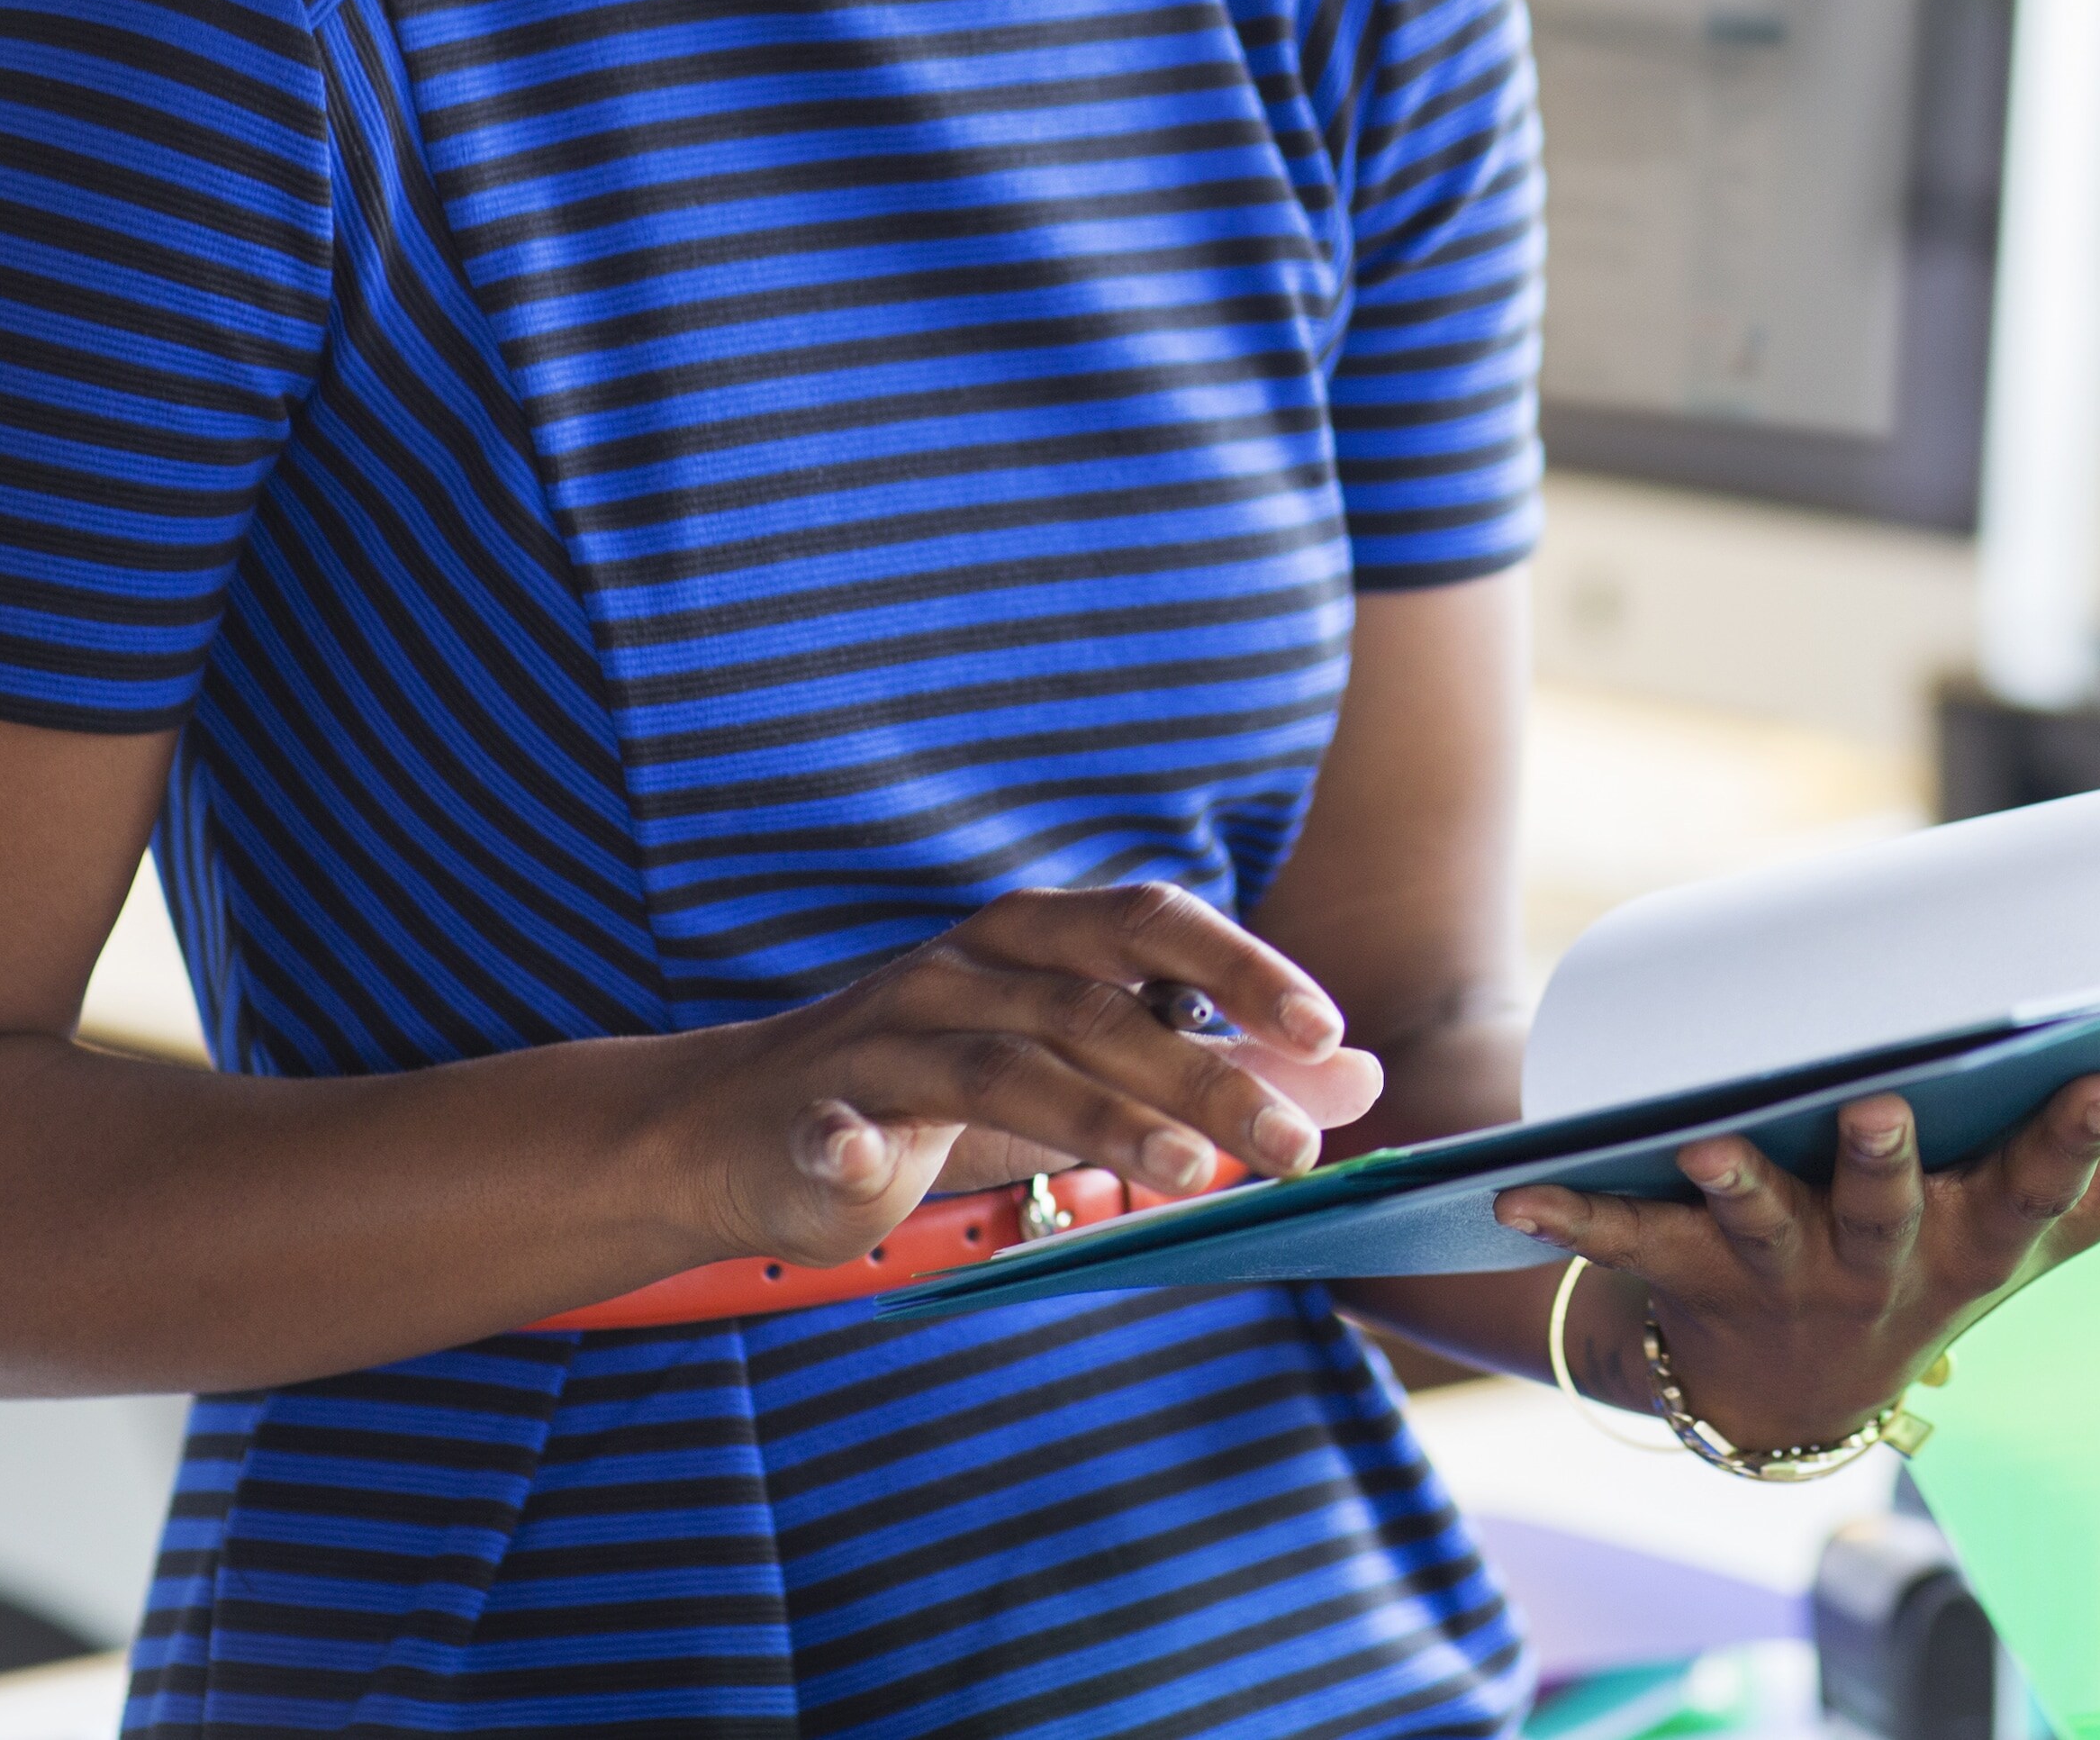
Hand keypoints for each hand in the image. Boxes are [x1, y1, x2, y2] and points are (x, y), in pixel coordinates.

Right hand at [677, 883, 1387, 1266]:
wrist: (740, 1127)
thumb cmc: (936, 1088)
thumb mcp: (1080, 1067)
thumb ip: (1214, 1062)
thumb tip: (1359, 1074)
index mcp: (1031, 940)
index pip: (1150, 925)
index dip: (1242, 970)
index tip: (1326, 1034)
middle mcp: (962, 971)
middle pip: (1098, 1008)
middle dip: (1206, 1072)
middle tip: (1296, 1143)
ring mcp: (882, 1041)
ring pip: (1005, 1068)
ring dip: (1103, 1120)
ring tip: (1194, 1173)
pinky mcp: (812, 1118)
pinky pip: (835, 1127)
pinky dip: (851, 1145)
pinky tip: (872, 1171)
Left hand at [1495, 1081, 2099, 1451]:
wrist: (1785, 1389)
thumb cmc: (1944, 1259)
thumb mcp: (2061, 1225)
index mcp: (1977, 1236)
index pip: (2042, 1182)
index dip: (2078, 1132)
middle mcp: (1880, 1261)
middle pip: (1883, 1208)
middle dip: (1882, 1160)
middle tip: (1882, 1103)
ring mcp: (1777, 1269)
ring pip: (1755, 1224)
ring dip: (1730, 1186)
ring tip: (1706, 1142)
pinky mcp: (1682, 1269)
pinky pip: (1625, 1244)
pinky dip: (1570, 1218)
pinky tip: (1515, 1191)